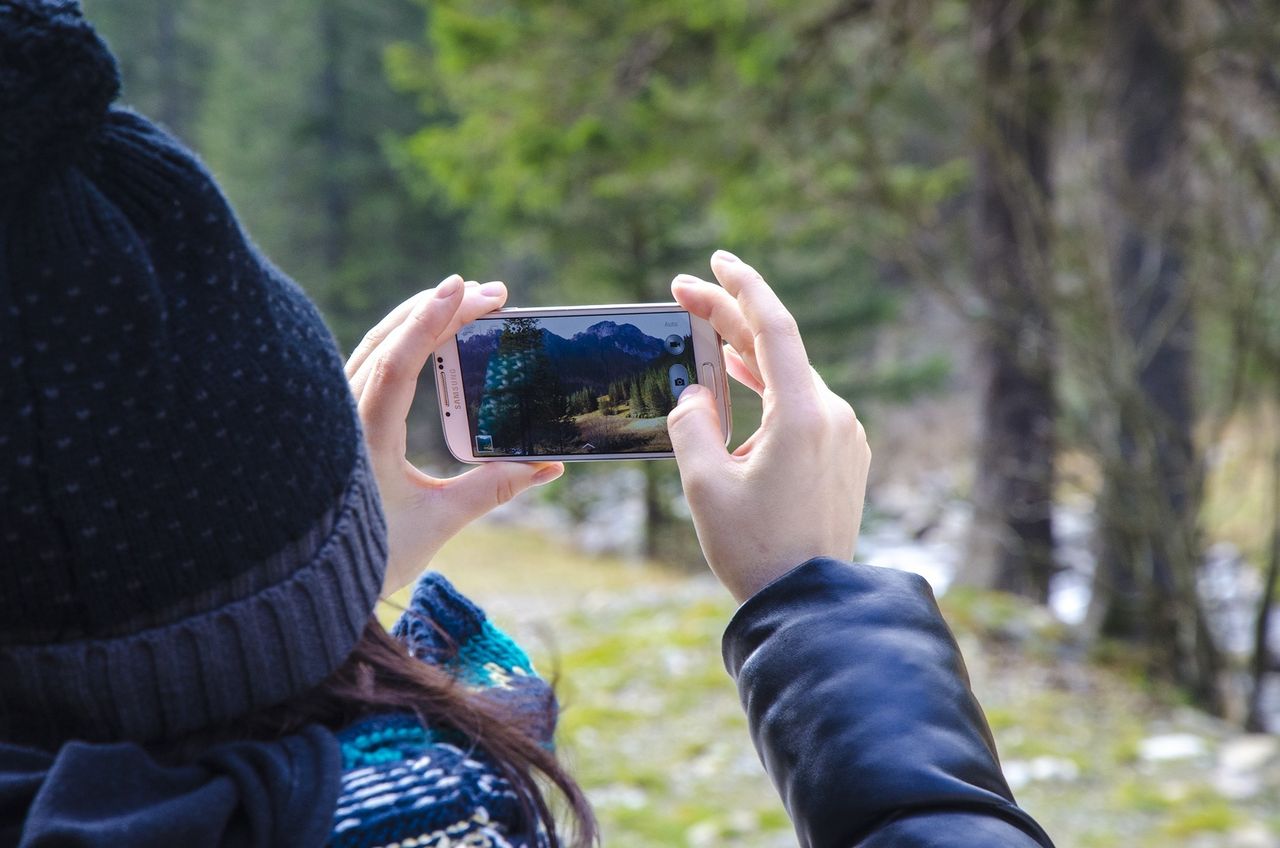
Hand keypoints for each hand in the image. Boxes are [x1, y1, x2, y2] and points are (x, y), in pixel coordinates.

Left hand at [346, 275, 564, 594]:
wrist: (308, 584)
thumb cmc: (372, 555)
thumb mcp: (439, 522)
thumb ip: (493, 488)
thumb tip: (547, 466)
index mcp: (365, 437)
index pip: (398, 362)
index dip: (432, 320)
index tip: (464, 287)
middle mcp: (345, 416)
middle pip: (388, 341)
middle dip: (439, 308)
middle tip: (491, 293)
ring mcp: (338, 414)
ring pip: (376, 347)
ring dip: (419, 318)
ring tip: (464, 300)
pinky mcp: (341, 420)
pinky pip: (370, 365)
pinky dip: (401, 341)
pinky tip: (426, 335)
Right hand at [667, 251, 870, 602]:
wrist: (810, 604)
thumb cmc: (755, 549)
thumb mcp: (704, 485)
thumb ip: (692, 425)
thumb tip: (695, 394)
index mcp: (803, 415)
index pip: (774, 327)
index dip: (742, 287)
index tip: (716, 261)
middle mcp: (834, 416)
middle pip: (778, 349)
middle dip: (730, 319)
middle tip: (685, 294)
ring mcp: (845, 437)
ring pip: (790, 379)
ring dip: (747, 357)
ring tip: (707, 336)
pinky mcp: (845, 457)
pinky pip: (803, 408)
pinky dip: (768, 391)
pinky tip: (740, 390)